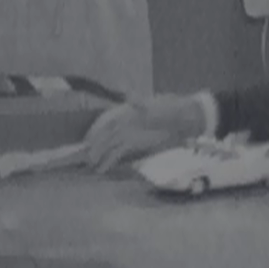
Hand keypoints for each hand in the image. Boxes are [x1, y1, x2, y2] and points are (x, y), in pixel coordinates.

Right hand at [85, 95, 205, 172]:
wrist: (182, 119)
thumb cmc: (169, 109)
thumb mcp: (157, 105)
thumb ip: (142, 104)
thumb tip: (131, 98)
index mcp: (126, 111)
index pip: (106, 120)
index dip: (96, 129)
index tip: (88, 140)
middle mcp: (124, 122)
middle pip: (105, 134)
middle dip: (95, 145)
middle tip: (86, 156)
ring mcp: (128, 134)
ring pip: (109, 145)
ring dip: (100, 154)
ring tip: (91, 164)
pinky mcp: (133, 144)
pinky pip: (118, 152)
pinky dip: (110, 160)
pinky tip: (103, 169)